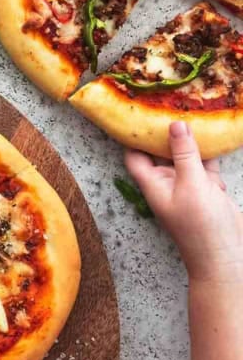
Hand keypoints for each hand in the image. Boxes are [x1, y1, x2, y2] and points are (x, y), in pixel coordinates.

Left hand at [125, 121, 242, 282]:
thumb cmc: (202, 228)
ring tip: (190, 107)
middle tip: (169, 100)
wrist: (227, 259)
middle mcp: (168, 183)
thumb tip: (175, 124)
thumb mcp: (192, 185)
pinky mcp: (208, 189)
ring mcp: (189, 186)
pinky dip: (209, 150)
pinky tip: (214, 131)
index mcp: (154, 184)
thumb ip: (184, 154)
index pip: (134, 155)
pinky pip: (205, 164)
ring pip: (185, 155)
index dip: (132, 134)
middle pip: (160, 151)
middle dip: (164, 130)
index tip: (134, 109)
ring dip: (189, 138)